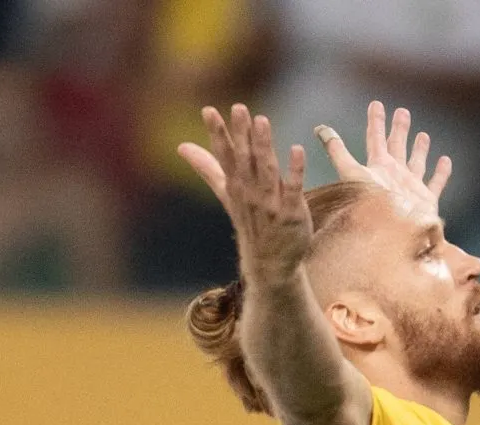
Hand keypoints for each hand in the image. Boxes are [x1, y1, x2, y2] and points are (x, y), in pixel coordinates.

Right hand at [178, 104, 310, 283]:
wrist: (269, 263)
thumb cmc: (250, 223)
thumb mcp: (226, 194)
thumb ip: (207, 168)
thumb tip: (181, 147)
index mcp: (235, 186)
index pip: (224, 155)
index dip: (217, 133)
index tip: (208, 110)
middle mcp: (250, 193)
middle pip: (245, 159)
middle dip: (241, 134)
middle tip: (239, 107)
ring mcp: (270, 203)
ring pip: (267, 170)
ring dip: (264, 146)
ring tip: (262, 120)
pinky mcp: (291, 213)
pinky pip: (293, 189)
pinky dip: (295, 171)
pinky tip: (297, 149)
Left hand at [315, 101, 451, 218]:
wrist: (390, 236)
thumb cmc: (370, 207)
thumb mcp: (351, 173)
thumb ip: (336, 151)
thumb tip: (319, 128)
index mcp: (377, 168)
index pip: (375, 138)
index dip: (375, 121)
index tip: (375, 104)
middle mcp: (393, 175)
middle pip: (397, 146)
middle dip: (398, 129)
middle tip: (402, 111)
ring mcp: (410, 188)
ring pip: (416, 163)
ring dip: (419, 149)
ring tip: (423, 135)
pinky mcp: (426, 201)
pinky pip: (435, 184)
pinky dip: (442, 173)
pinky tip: (445, 161)